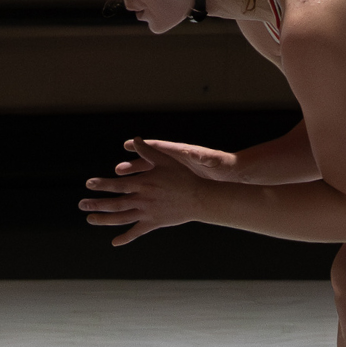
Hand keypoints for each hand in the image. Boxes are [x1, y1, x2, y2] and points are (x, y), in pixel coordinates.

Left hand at [79, 138, 211, 245]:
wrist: (199, 198)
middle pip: (114, 204)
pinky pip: (137, 232)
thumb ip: (147, 151)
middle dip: (96, 204)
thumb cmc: (183, 177)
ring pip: (121, 218)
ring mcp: (147, 213)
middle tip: (81, 205)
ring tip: (90, 219)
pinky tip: (114, 242)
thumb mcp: (165, 160)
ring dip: (104, 220)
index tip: (89, 184)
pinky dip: (125, 238)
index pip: (117, 185)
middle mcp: (142, 199)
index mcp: (142, 184)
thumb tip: (135, 139)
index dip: (101, 185)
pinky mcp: (153, 223)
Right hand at [110, 138, 243, 182]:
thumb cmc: (218, 164)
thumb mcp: (210, 159)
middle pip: (148, 164)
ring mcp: (171, 175)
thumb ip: (201, 156)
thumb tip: (197, 154)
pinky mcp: (174, 186)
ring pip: (149, 178)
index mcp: (178, 154)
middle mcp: (172, 163)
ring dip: (135, 181)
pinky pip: (158, 189)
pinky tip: (137, 201)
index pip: (157, 148)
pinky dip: (148, 194)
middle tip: (118, 170)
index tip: (127, 145)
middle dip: (132, 167)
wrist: (227, 172)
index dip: (141, 147)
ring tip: (120, 185)